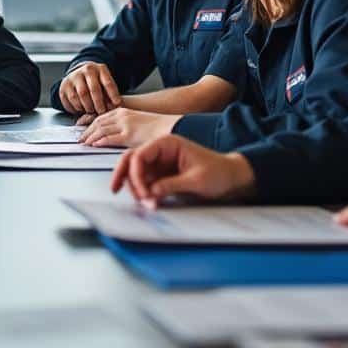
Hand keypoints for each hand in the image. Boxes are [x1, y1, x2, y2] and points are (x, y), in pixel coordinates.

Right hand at [58, 62, 120, 114]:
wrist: (78, 74)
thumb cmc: (96, 82)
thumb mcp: (105, 83)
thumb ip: (110, 94)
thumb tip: (116, 108)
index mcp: (100, 69)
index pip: (108, 83)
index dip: (113, 95)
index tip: (117, 105)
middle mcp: (86, 70)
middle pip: (93, 89)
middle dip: (99, 103)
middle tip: (101, 112)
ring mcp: (74, 77)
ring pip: (81, 95)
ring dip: (87, 106)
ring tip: (91, 111)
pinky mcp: (64, 85)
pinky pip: (70, 100)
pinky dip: (76, 108)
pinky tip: (81, 109)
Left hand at [79, 109, 177, 146]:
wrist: (170, 126)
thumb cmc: (157, 126)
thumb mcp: (137, 120)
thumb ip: (125, 125)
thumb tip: (116, 133)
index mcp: (123, 111)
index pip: (101, 116)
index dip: (89, 123)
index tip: (82, 129)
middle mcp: (122, 116)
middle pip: (98, 123)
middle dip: (87, 131)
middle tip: (80, 139)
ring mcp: (125, 125)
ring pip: (101, 130)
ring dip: (90, 137)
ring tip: (84, 143)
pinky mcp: (129, 135)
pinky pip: (110, 138)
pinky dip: (100, 141)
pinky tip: (94, 145)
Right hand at [109, 135, 255, 204]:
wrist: (231, 178)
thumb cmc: (219, 172)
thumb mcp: (196, 180)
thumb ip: (171, 185)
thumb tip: (151, 192)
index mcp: (167, 143)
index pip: (140, 154)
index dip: (136, 173)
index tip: (143, 192)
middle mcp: (160, 151)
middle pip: (131, 159)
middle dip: (123, 175)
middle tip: (115, 190)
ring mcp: (159, 164)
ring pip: (134, 173)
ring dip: (134, 187)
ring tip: (145, 204)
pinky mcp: (161, 176)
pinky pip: (144, 182)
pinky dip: (142, 193)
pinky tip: (147, 203)